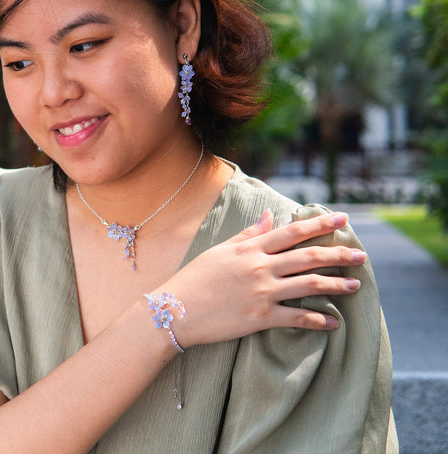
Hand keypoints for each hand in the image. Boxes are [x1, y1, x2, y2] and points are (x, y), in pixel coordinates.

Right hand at [160, 210, 365, 348]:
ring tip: (356, 286)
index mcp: (251, 248)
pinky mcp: (260, 318)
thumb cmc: (195, 278)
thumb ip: (248, 234)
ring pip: (308, 285)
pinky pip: (296, 317)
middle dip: (338, 255)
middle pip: (308, 257)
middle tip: (362, 255)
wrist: (176, 309)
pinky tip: (333, 322)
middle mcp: (260, 267)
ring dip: (336, 285)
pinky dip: (317, 320)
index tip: (342, 220)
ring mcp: (262, 292)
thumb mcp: (220, 250)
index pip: (292, 232)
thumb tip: (268, 216)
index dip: (320, 225)